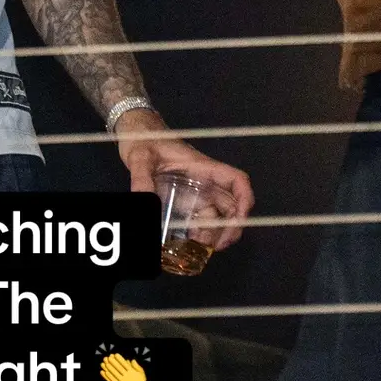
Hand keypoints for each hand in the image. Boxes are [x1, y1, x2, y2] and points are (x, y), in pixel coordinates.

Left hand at [100, 352, 150, 380]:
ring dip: (110, 368)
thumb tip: (132, 360)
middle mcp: (128, 377)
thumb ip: (137, 366)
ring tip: (105, 363)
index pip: (125, 364)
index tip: (116, 354)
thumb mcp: (141, 372)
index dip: (120, 359)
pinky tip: (106, 372)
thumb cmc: (140, 380)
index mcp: (132, 372)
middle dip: (114, 362)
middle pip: (119, 368)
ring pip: (116, 374)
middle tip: (109, 357)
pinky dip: (110, 376)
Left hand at [113, 110, 252, 249]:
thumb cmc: (143, 140)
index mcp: (202, 167)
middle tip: (216, 245)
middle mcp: (205, 181)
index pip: (236, 181)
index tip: (239, 220)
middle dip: (230, 228)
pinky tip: (190, 242)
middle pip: (231, 206)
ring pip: (217, 216)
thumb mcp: (140, 157)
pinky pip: (201, 219)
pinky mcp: (185, 200)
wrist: (136, 135)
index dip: (245, 200)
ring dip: (215, 233)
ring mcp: (196, 192)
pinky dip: (201, 233)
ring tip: (199, 245)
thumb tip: (144, 202)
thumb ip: (142, 178)